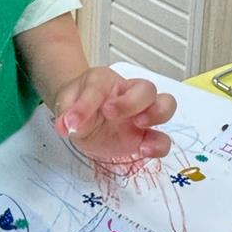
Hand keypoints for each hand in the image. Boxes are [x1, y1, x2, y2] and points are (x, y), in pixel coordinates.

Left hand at [53, 67, 176, 162]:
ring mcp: (139, 114)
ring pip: (165, 104)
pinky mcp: (144, 136)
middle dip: (132, 101)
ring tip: (139, 125)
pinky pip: (162, 139)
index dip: (88, 102)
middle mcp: (127, 93)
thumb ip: (69, 112)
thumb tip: (68, 125)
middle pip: (146, 88)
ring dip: (157, 114)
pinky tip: (144, 150)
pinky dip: (158, 144)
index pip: (100, 85)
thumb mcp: (66, 104)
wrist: (81, 116)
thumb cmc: (77, 103)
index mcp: (104, 81)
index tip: (73, 119)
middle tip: (110, 113)